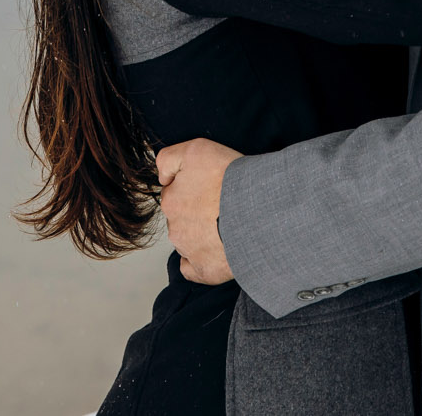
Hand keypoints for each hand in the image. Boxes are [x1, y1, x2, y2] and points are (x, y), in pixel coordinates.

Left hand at [156, 137, 240, 284]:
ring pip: (188, 240)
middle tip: (223, 202)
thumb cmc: (230, 179)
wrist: (259, 210)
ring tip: (230, 223)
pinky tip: (216, 250)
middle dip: (196, 211)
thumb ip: (168, 160)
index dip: (192, 186)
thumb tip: (162, 177)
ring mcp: (190, 252)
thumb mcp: (195, 149)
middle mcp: (175, 228)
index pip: (173, 192)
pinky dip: (202, 261)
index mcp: (171, 201)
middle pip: (181, 217)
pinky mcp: (206, 271)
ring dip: (203, 233)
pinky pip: (194, 268)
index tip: (210, 184)